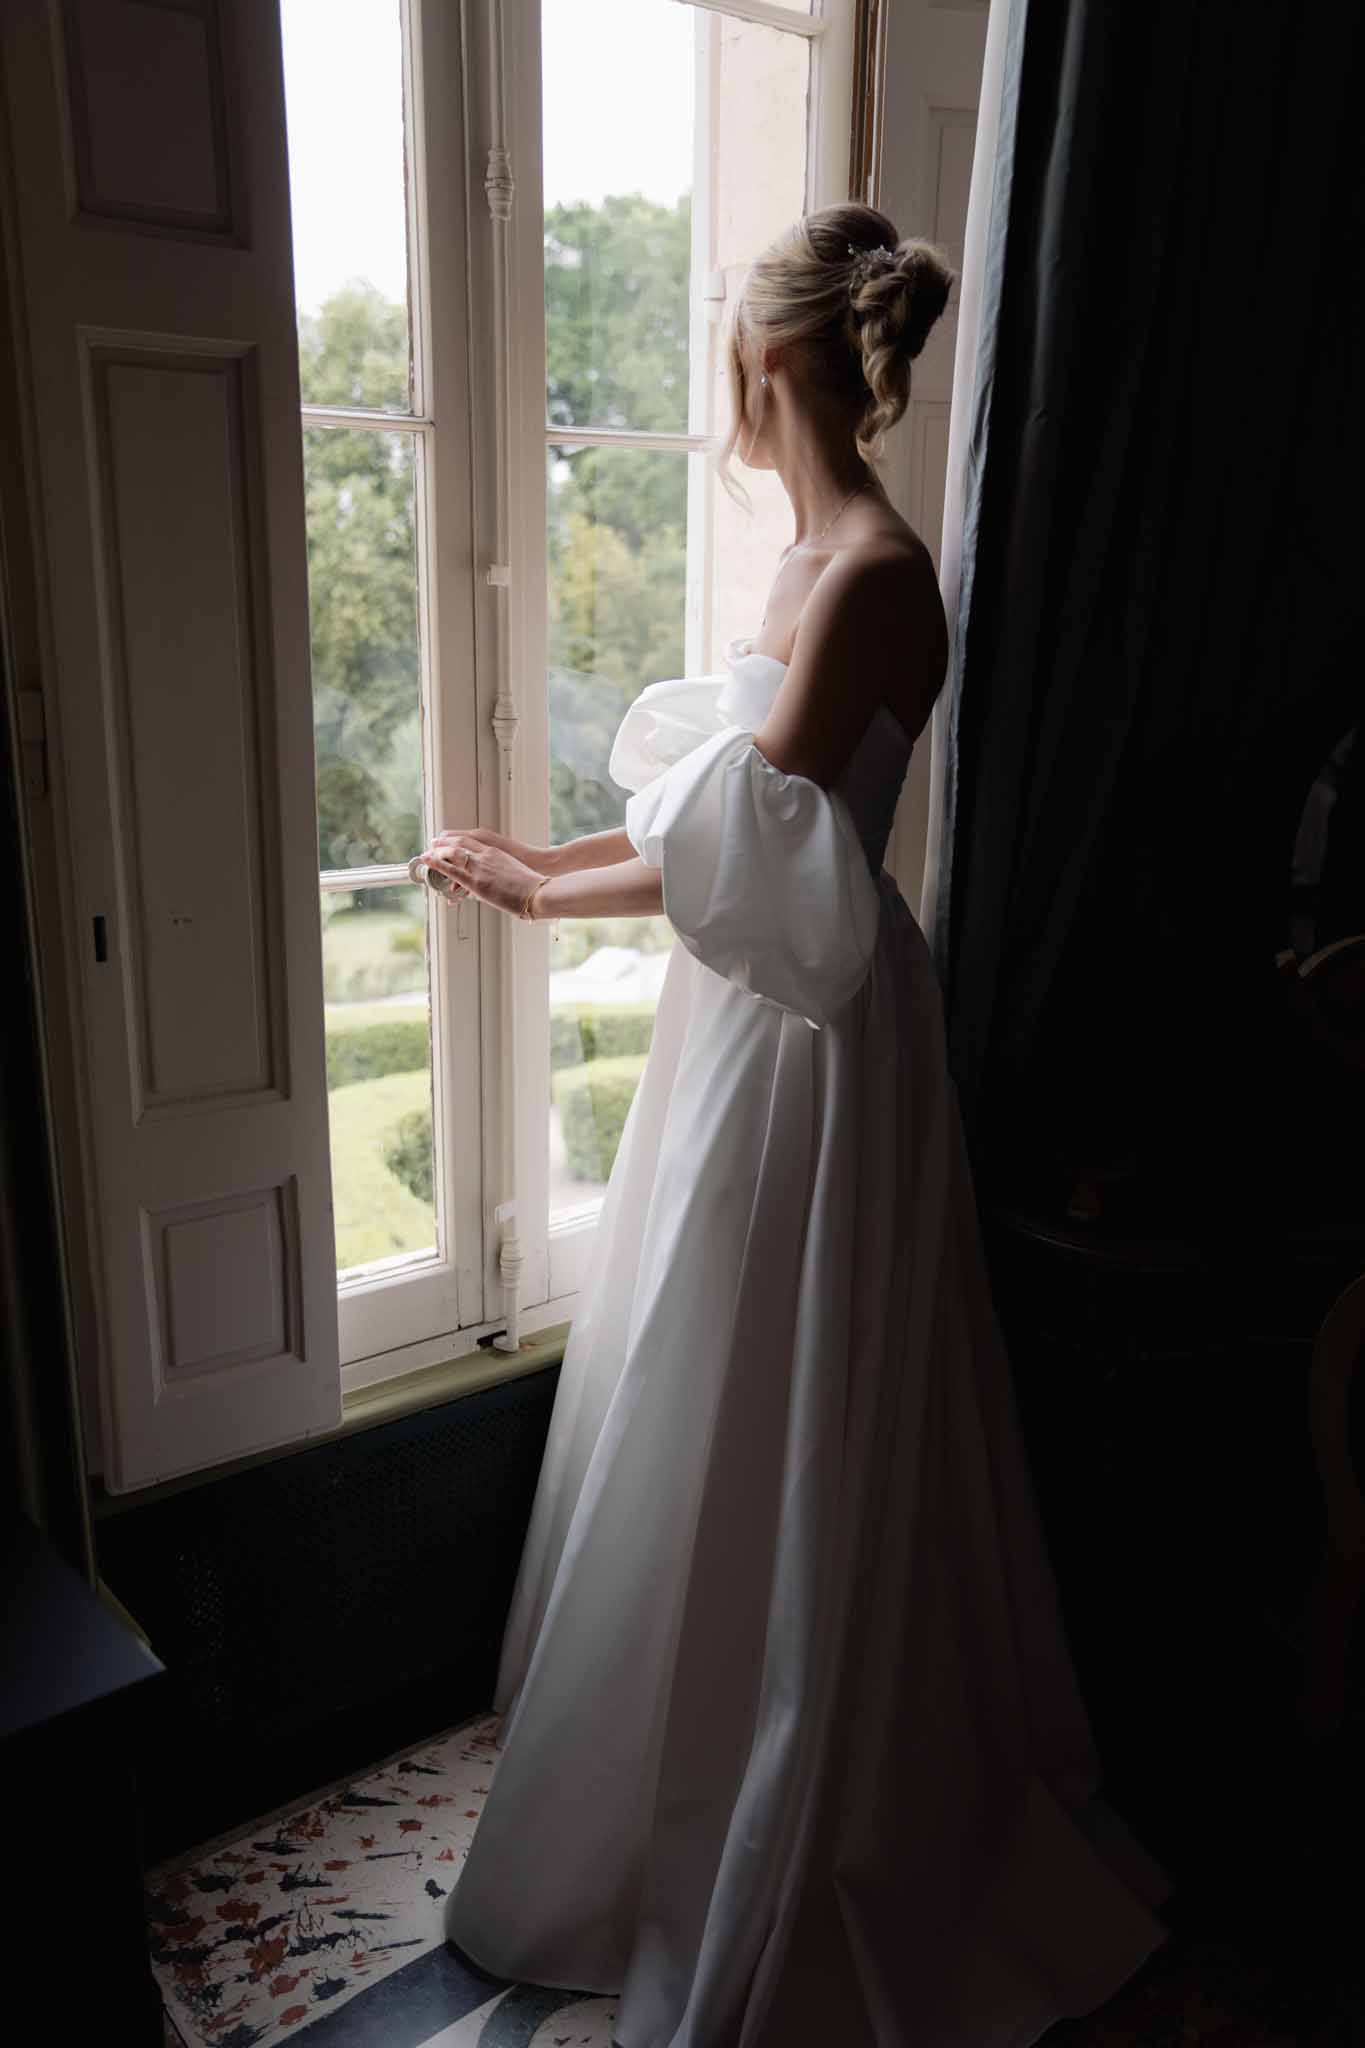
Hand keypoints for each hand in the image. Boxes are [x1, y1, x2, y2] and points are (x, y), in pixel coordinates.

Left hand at [418, 830, 545, 916]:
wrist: (538, 890)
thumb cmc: (529, 881)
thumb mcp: (511, 867)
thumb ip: (498, 866)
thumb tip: (492, 871)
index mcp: (494, 849)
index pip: (468, 837)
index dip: (453, 837)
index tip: (444, 837)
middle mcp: (485, 854)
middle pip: (457, 842)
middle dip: (442, 843)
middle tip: (431, 843)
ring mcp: (480, 868)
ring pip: (452, 854)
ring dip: (437, 854)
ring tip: (426, 856)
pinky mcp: (478, 883)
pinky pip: (454, 874)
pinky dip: (440, 868)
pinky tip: (430, 866)